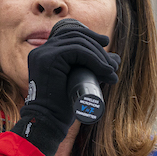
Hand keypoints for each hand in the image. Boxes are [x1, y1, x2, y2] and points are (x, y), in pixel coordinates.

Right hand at [9, 18, 119, 155]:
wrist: (48, 121)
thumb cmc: (61, 107)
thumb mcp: (78, 81)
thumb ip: (91, 68)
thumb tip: (116, 58)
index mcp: (45, 53)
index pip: (69, 34)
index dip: (89, 35)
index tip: (106, 43)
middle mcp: (41, 50)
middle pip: (75, 35)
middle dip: (97, 46)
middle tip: (112, 62)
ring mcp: (43, 53)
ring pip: (78, 42)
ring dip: (99, 55)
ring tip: (111, 70)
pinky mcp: (49, 59)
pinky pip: (77, 50)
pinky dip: (94, 58)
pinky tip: (104, 69)